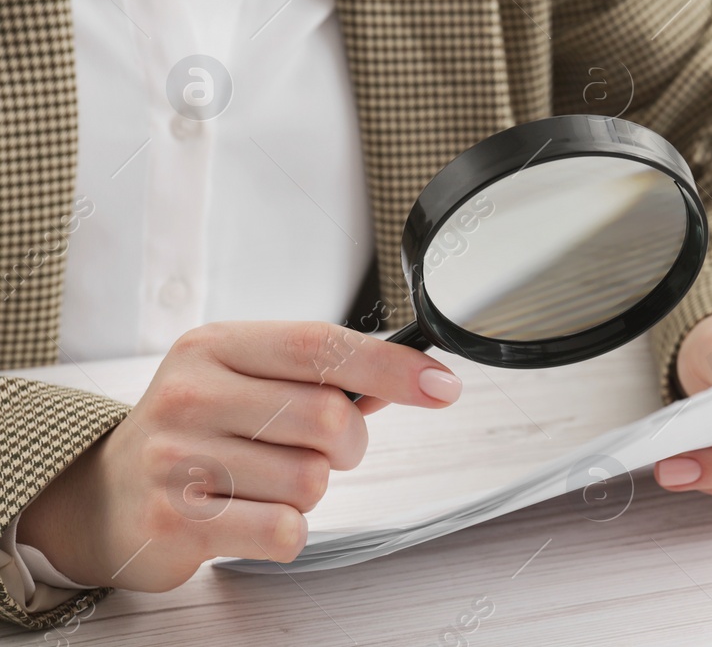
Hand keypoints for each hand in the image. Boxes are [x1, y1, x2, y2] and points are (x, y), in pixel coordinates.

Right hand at [18, 321, 462, 590]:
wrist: (104, 498)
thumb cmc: (194, 433)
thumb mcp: (242, 381)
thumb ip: (321, 375)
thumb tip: (417, 377)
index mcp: (214, 347)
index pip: (321, 345)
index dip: (391, 366)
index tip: (442, 386)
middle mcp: (191, 395)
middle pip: (330, 418)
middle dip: (348, 445)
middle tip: (319, 452)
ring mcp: (178, 458)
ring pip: (312, 480)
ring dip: (309, 493)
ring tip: (263, 484)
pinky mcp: (176, 520)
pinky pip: (284, 531)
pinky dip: (286, 532)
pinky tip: (249, 517)